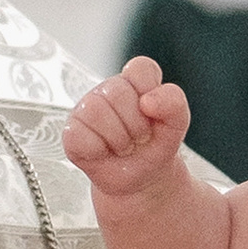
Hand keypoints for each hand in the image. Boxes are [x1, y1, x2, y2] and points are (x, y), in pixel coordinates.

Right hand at [62, 59, 190, 199]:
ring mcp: (86, 109)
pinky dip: (98, 149)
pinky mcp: (71, 132)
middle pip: (118, 91)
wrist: (143, 180)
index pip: (139, 68)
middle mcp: (108, 91)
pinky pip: (80, 134)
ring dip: (119, 138)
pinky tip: (105, 152)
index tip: (152, 111)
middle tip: (139, 137)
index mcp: (134, 83)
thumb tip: (148, 100)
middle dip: (136, 123)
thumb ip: (173, 103)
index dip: (149, 91)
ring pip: (96, 111)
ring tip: (124, 146)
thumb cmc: (153, 146)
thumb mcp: (176, 124)